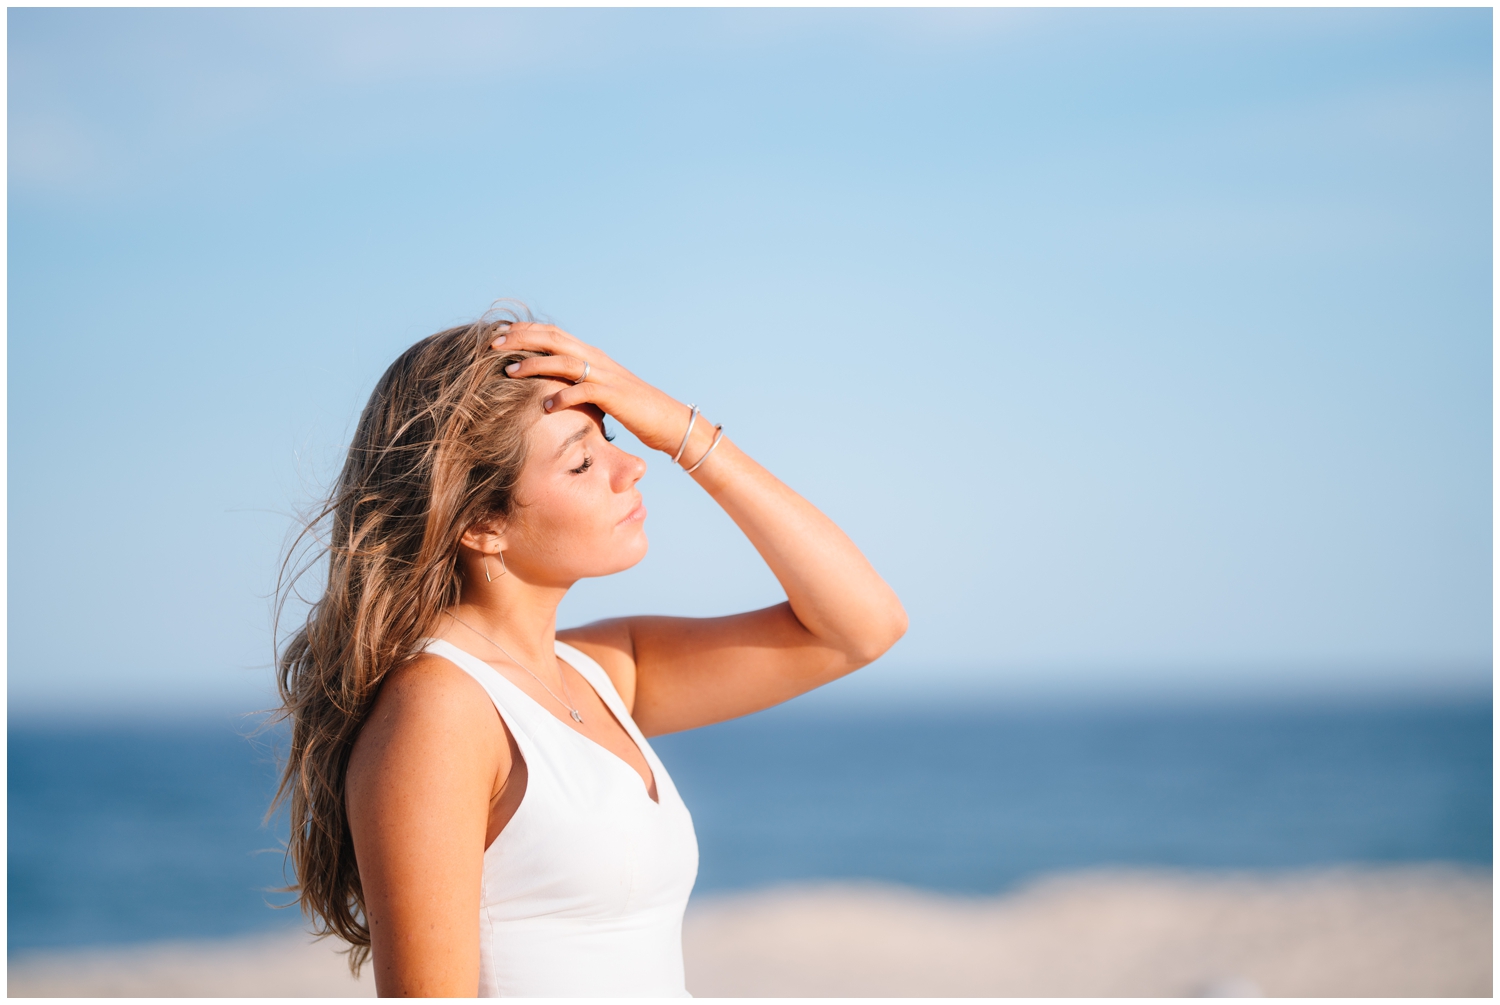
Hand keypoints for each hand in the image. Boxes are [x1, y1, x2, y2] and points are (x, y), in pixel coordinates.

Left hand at [492, 323, 695, 456]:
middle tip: (492, 344)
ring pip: (564, 361)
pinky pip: (584, 391)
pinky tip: (545, 405)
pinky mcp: (614, 395)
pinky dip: (563, 396)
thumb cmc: (633, 410)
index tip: (498, 335)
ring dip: (534, 364)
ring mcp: (606, 375)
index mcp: (592, 355)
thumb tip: (552, 386)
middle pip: (553, 339)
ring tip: (509, 371)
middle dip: (521, 339)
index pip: (553, 334)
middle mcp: (597, 358)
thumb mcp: (601, 391)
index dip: (525, 331)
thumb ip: (579, 382)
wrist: (667, 420)